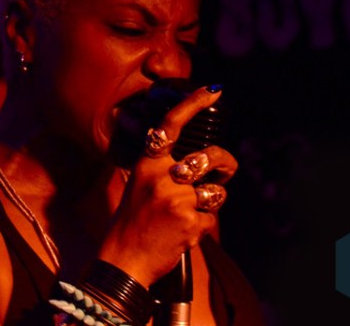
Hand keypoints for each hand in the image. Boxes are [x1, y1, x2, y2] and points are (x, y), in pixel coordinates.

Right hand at [98, 86, 237, 286]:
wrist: (123, 260)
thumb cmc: (132, 222)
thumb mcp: (139, 185)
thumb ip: (163, 169)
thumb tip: (196, 160)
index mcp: (147, 163)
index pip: (171, 125)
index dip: (194, 104)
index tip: (213, 90)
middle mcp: (163, 176)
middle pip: (210, 157)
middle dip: (226, 163)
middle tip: (226, 169)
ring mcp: (177, 198)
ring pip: (217, 191)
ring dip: (211, 201)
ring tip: (191, 212)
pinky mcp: (191, 221)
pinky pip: (212, 218)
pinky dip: (202, 226)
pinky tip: (183, 232)